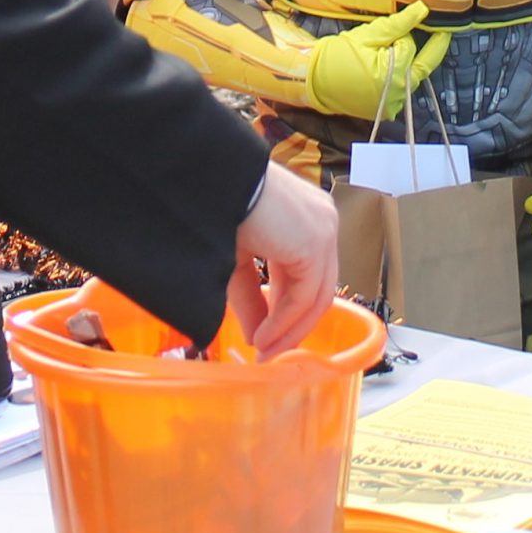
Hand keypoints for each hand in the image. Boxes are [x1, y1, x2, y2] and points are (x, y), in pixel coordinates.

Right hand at [227, 161, 339, 357]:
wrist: (208, 181)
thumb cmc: (215, 208)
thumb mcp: (235, 260)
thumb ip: (250, 297)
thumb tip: (258, 336)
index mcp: (306, 220)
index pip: (307, 275)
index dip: (286, 312)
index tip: (265, 339)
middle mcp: (322, 223)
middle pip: (318, 288)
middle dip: (292, 326)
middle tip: (268, 352)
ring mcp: (323, 231)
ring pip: (316, 295)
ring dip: (290, 329)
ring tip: (264, 350)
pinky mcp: (315, 242)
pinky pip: (305, 295)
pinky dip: (285, 321)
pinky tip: (263, 336)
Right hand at [304, 2, 452, 120]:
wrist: (311, 80)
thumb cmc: (336, 57)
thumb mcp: (367, 35)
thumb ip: (399, 23)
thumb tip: (422, 9)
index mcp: (395, 76)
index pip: (410, 46)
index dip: (400, 35)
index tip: (390, 30)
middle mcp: (398, 95)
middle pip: (419, 65)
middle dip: (411, 49)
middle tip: (393, 41)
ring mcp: (392, 106)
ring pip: (410, 77)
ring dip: (403, 64)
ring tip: (379, 55)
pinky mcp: (385, 111)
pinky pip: (399, 90)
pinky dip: (395, 78)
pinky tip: (378, 71)